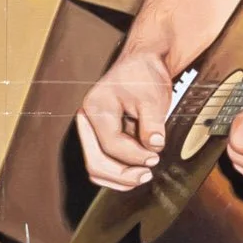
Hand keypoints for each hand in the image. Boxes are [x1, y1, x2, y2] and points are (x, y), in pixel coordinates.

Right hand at [76, 49, 178, 190]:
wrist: (141, 64)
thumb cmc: (144, 76)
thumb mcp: (152, 97)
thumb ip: (152, 124)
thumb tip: (153, 147)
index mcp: (96, 108)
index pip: (111, 144)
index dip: (134, 156)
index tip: (155, 157)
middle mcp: (87, 121)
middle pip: (95, 162)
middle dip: (123, 175)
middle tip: (147, 175)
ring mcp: (91, 131)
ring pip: (96, 167)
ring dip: (119, 178)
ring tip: (143, 175)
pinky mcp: (98, 137)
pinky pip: (102, 162)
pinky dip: (118, 173)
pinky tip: (136, 171)